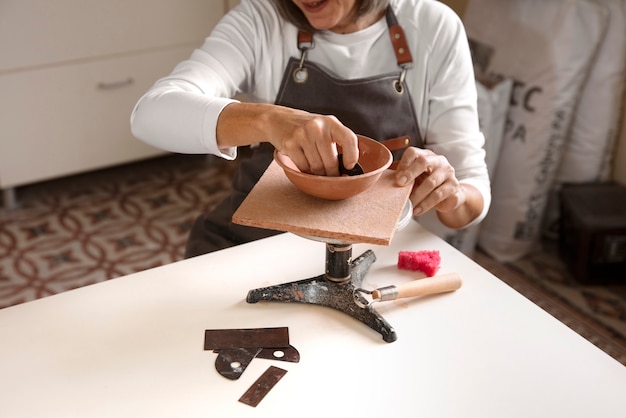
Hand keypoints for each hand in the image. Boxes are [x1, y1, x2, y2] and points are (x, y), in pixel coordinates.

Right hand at [217, 103, 358, 176]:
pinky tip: (304, 163)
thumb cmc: (305, 127)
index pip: (349, 139)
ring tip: (315, 168)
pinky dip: (305, 170)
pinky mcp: (290, 144)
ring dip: (317, 173)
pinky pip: (303, 167)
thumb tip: (346, 168)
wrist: (278, 119)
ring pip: (317, 167)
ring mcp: (302, 135)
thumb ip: (336, 141)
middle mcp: (317, 127)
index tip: (349, 166)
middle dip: (331, 173)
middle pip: (330, 161)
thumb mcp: (324, 127)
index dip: (352, 155)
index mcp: (330, 122)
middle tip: (330, 175)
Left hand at [395, 147, 474, 227]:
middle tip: (400, 185)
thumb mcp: (414, 178)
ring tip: (409, 204)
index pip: (413, 153)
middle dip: (410, 173)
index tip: (397, 178)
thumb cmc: (426, 184)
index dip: (404, 164)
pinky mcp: (453, 186)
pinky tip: (417, 210)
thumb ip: (403, 177)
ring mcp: (448, 173)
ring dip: (417, 195)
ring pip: (431, 182)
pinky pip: (438, 195)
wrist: (448, 196)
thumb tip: (386, 181)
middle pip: (424, 162)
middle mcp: (438, 161)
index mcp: (425, 155)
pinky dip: (425, 204)